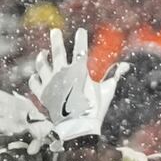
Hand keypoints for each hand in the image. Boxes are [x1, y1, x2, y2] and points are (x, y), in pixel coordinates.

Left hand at [29, 28, 128, 143]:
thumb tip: (126, 66)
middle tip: (55, 31)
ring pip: (41, 64)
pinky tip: (37, 75)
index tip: (81, 31)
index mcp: (78, 71)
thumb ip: (114, 76)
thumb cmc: (94, 110)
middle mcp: (62, 73)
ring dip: (42, 57)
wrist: (78, 129)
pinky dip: (35, 77)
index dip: (81, 38)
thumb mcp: (106, 92)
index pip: (80, 49)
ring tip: (43, 53)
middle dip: (56, 39)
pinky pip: (34, 81)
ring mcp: (50, 83)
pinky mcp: (42, 94)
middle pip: (56, 51)